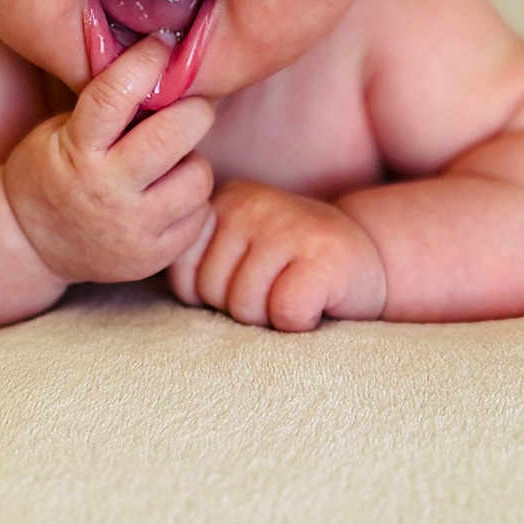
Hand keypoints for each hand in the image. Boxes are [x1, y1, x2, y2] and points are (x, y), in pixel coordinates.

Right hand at [3, 36, 214, 283]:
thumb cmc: (53, 171)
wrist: (31, 243)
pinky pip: (200, 215)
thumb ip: (107, 108)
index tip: (162, 45)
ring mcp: (133, 228)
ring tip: (172, 162)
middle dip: (193, 110)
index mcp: (77, 150)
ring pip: (197, 176)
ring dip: (191, 161)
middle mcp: (107, 190)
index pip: (116, 95)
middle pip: (174, 134)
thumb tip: (165, 70)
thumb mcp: (61, 131)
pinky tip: (169, 195)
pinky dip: (191, 200)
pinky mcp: (153, 256)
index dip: (146, 62)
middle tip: (191, 107)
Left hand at [168, 181, 387, 331]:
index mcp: (223, 201)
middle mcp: (251, 203)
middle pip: (213, 293)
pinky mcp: (323, 255)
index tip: (246, 281)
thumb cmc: (290, 269)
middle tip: (278, 288)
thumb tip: (156, 273)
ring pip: (246, 307)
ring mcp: (288, 224)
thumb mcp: (237, 252)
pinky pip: (286, 314)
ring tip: (296, 290)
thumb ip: (198, 259)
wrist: (367, 260)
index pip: (182, 273)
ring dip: (272, 317)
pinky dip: (302, 322)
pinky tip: (318, 298)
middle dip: (242, 308)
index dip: (211, 297)